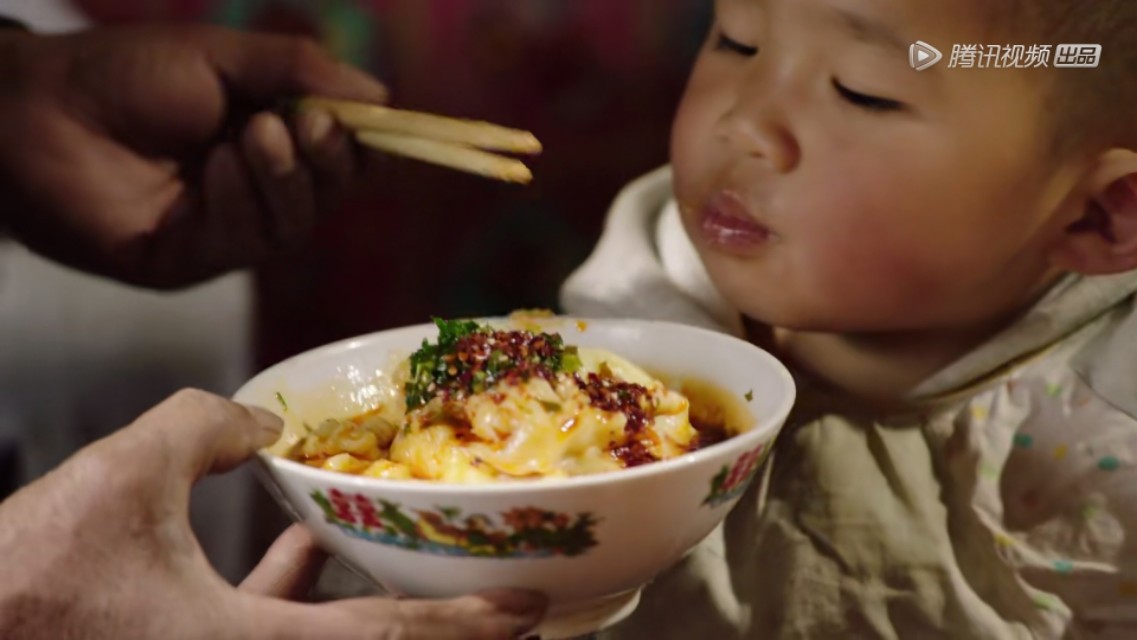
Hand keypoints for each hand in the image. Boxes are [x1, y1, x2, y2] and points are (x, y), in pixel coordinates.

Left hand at [0, 24, 384, 287]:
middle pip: (332, 193)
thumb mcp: (226, 57)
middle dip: (330, 159)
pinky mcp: (194, 259)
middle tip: (307, 125)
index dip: (365, 144)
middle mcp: (259, 185)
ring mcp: (228, 227)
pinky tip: (209, 169)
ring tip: (248, 134)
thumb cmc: (128, 73)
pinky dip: (238, 201)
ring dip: (282, 177)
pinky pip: (246, 242)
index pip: (346, 154)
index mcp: (273, 134)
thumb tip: (383, 97)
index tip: (369, 121)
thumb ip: (303, 71)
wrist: (40, 111)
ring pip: (296, 222)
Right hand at [0, 389, 546, 638]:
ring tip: (411, 557)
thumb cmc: (29, 582)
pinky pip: (266, 627)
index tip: (527, 613)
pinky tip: (304, 542)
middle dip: (441, 629)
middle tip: (504, 603)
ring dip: (370, 602)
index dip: (467, 628)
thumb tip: (260, 420)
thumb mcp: (129, 471)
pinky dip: (295, 588)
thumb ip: (206, 426)